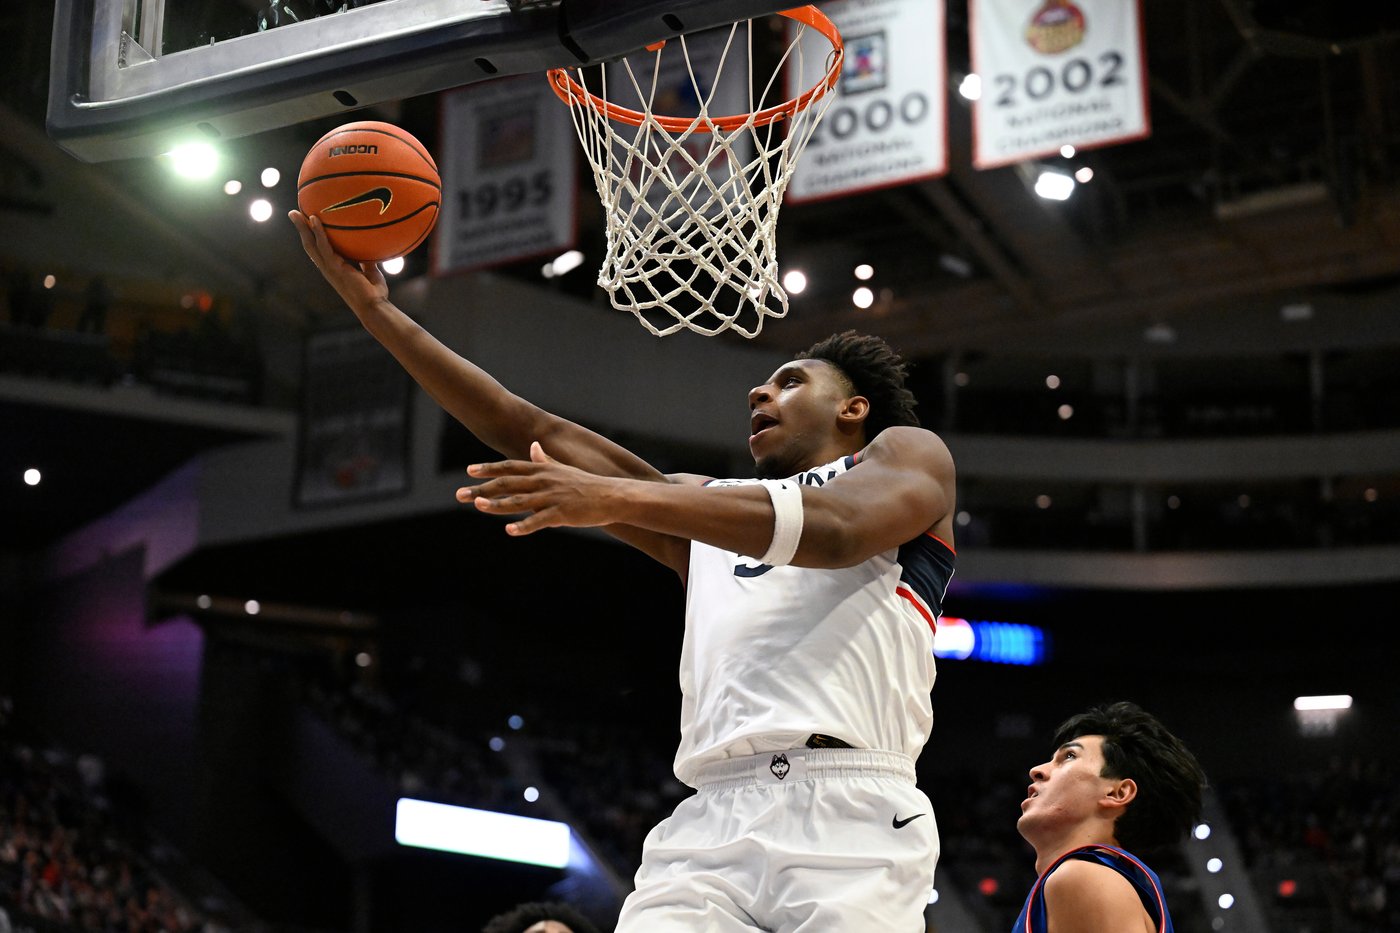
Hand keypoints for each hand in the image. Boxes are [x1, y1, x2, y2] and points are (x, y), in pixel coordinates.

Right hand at [288, 209, 387, 308]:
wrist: (374, 307)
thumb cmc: (374, 293)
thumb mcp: (371, 272)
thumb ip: (367, 262)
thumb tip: (371, 250)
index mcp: (333, 268)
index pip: (318, 250)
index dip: (312, 237)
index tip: (307, 223)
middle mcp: (327, 268)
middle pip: (309, 245)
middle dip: (301, 229)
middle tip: (294, 213)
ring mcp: (329, 268)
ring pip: (310, 244)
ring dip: (302, 227)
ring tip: (295, 212)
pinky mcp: (334, 268)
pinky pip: (324, 246)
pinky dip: (318, 232)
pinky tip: (314, 219)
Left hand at [457, 442, 626, 534]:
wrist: (612, 496)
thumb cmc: (586, 484)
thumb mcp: (563, 469)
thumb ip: (545, 460)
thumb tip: (533, 446)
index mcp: (543, 470)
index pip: (510, 467)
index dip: (489, 468)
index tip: (469, 471)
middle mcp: (543, 481)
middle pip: (507, 483)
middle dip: (482, 488)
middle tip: (459, 494)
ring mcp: (551, 497)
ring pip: (518, 501)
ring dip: (496, 504)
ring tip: (478, 505)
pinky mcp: (561, 514)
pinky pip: (538, 521)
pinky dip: (523, 526)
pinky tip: (509, 531)